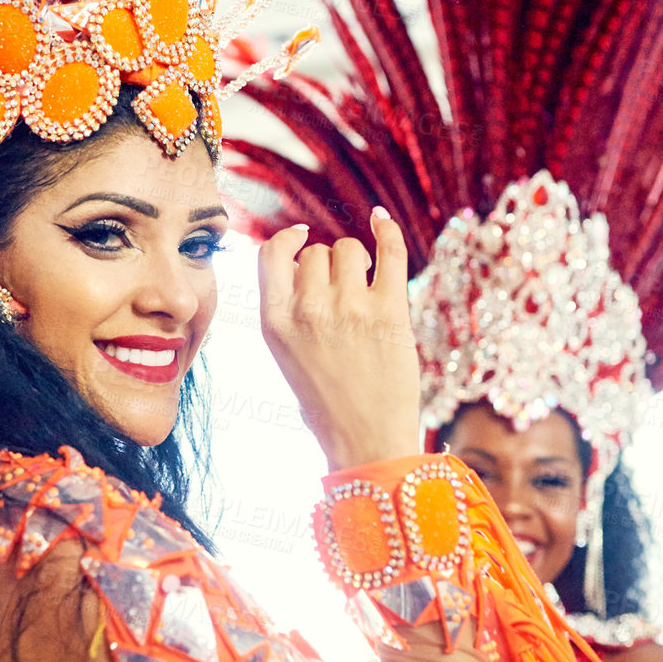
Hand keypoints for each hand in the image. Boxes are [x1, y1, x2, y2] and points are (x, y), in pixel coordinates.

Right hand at [257, 209, 419, 470]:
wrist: (366, 442)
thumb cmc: (327, 404)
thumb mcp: (286, 356)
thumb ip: (288, 309)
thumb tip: (303, 259)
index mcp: (274, 323)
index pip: (271, 254)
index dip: (287, 241)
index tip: (300, 238)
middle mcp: (308, 310)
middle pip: (316, 253)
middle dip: (329, 266)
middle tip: (341, 298)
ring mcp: (350, 308)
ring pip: (350, 250)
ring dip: (356, 262)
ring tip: (363, 290)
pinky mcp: (390, 312)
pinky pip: (390, 251)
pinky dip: (387, 230)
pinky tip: (382, 219)